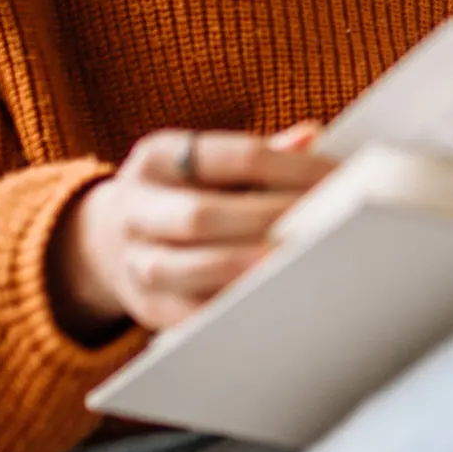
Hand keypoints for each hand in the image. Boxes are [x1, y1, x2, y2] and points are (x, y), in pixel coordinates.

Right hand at [47, 122, 335, 339]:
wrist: (110, 239)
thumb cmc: (188, 193)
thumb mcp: (209, 163)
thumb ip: (262, 154)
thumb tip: (313, 136)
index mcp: (160, 157)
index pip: (234, 157)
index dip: (294, 169)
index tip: (342, 180)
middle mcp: (136, 206)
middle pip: (201, 215)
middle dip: (268, 222)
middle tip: (325, 228)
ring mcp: (132, 259)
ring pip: (181, 267)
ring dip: (243, 268)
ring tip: (298, 267)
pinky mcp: (144, 306)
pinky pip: (185, 315)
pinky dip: (229, 311)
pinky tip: (272, 304)